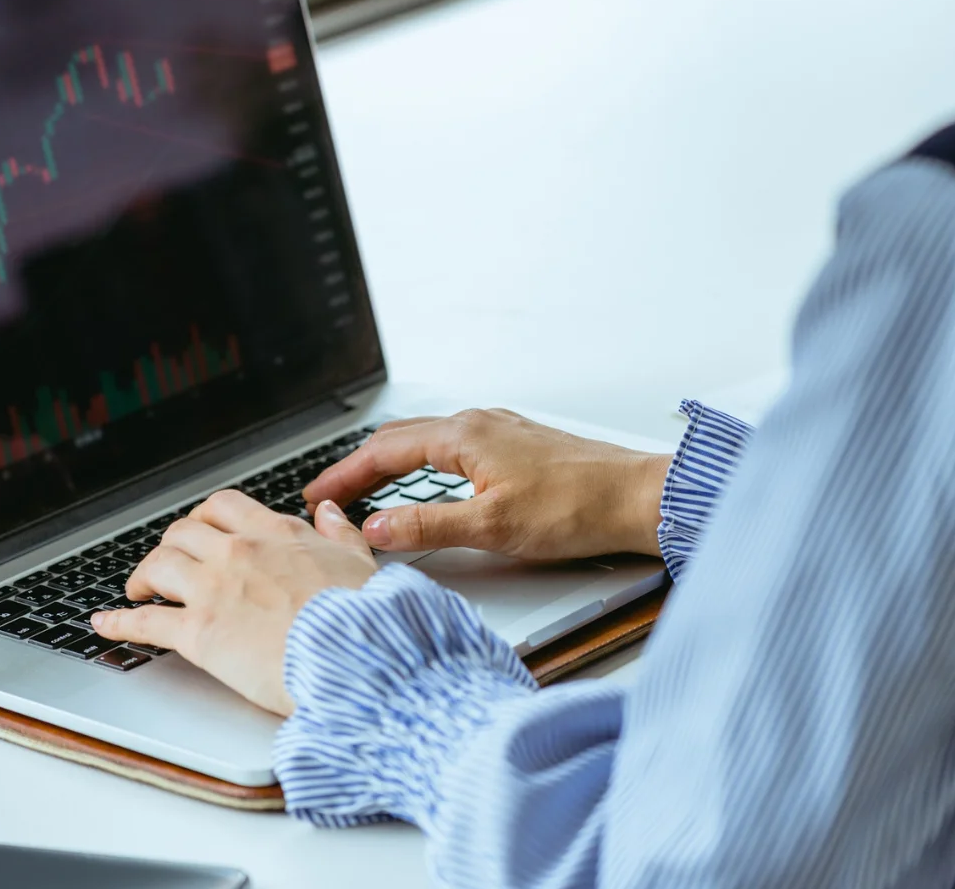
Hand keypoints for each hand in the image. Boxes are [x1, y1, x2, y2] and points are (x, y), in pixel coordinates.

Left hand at [91, 492, 376, 715]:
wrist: (352, 654)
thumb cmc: (361, 615)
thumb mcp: (359, 561)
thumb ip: (339, 533)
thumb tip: (331, 512)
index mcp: (276, 534)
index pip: (224, 507)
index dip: (204, 518)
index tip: (201, 530)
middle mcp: (238, 552)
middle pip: (183, 532)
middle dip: (170, 546)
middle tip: (167, 563)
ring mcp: (213, 589)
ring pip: (158, 565)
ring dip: (141, 576)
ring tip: (137, 590)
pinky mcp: (198, 632)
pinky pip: (144, 621)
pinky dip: (119, 621)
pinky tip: (106, 623)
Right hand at [303, 409, 670, 560]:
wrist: (638, 499)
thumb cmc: (578, 507)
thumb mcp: (492, 526)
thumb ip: (427, 527)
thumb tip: (374, 530)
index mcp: (465, 435)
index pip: (384, 451)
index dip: (344, 476)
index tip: (316, 497)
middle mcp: (479, 424)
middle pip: (400, 440)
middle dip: (359, 468)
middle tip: (329, 498)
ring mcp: (500, 432)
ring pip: (427, 441)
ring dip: (390, 465)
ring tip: (366, 492)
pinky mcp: (518, 446)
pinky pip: (452, 447)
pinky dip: (422, 464)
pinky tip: (427, 484)